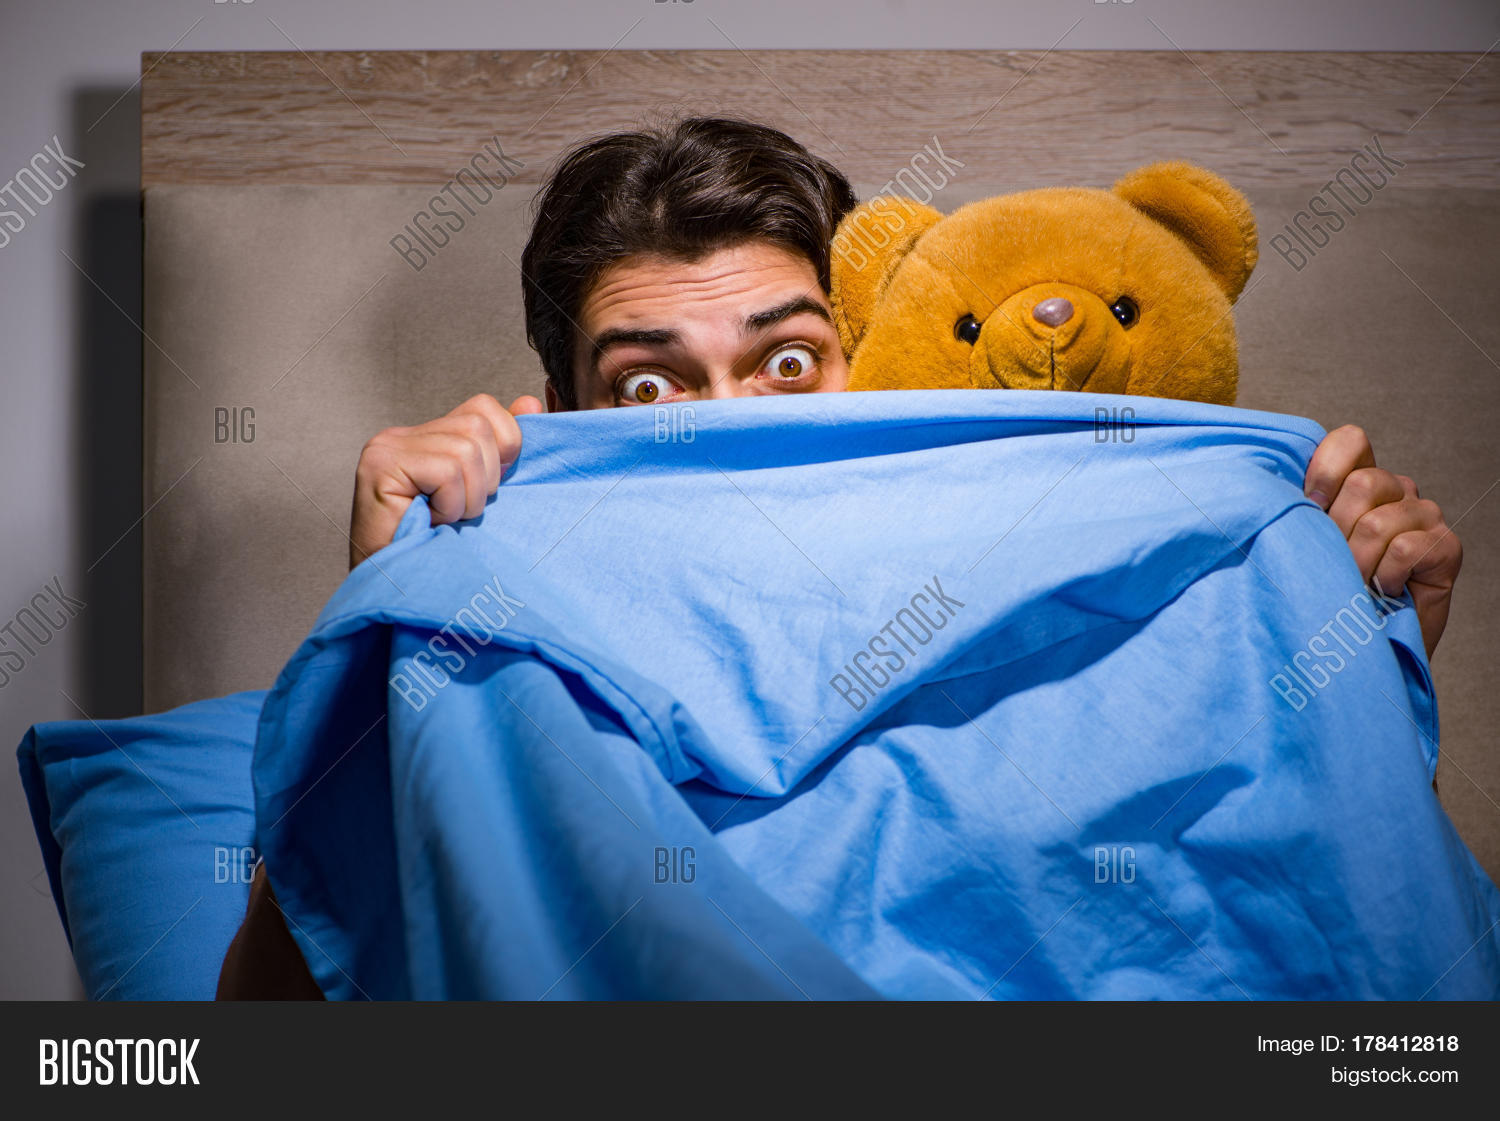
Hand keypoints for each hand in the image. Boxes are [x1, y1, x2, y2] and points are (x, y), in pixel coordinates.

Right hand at [349, 393, 542, 568]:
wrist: (396, 592)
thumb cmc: (438, 550)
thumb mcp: (481, 495)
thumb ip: (502, 450)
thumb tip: (531, 404)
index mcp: (429, 438)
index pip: (483, 408)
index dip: (503, 446)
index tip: (490, 487)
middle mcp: (403, 435)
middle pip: (478, 425)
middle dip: (485, 479)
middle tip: (460, 511)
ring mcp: (388, 447)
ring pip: (466, 449)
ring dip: (468, 497)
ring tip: (444, 520)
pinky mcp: (382, 465)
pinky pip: (447, 471)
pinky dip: (451, 504)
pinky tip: (432, 522)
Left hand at [1303, 425, 1461, 658]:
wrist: (1364, 644)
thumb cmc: (1328, 592)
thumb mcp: (1302, 545)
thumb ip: (1294, 512)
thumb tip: (1263, 491)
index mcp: (1359, 481)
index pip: (1352, 441)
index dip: (1326, 469)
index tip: (1308, 508)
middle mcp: (1397, 492)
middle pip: (1364, 483)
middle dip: (1336, 531)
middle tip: (1332, 563)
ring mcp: (1424, 517)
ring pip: (1379, 522)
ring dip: (1356, 562)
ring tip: (1354, 583)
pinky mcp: (1446, 547)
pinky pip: (1405, 548)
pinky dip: (1384, 576)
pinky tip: (1384, 590)